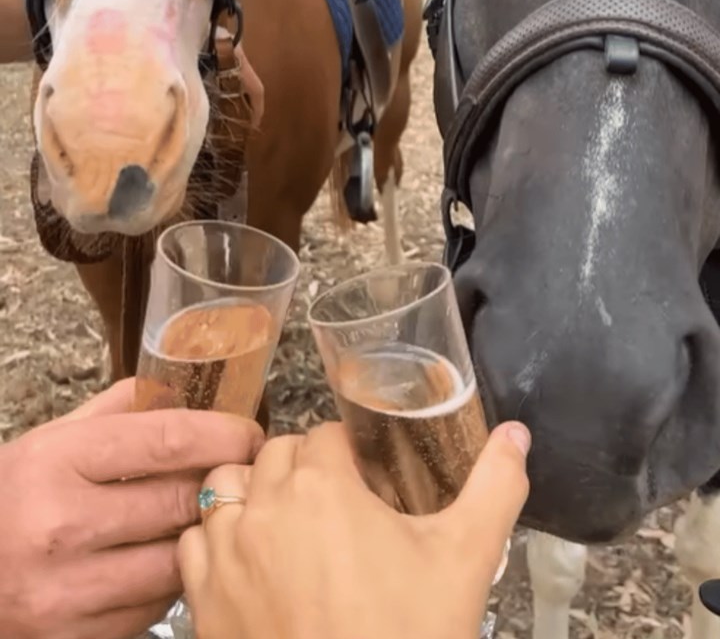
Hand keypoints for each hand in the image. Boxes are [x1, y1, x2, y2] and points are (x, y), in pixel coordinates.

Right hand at [0, 378, 263, 638]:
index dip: (221, 434)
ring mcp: (68, 590)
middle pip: (179, 502)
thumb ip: (115, 411)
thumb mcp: (48, 441)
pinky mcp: (75, 638)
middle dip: (222, 484)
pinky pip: (153, 607)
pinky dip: (169, 581)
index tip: (249, 433)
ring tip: (208, 518)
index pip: (165, 440)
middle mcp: (61, 525)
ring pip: (176, 561)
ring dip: (201, 537)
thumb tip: (180, 389)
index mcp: (58, 461)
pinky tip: (164, 560)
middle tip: (243, 475)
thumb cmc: (9, 497)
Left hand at [179, 420, 529, 638]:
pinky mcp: (202, 603)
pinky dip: (216, 543)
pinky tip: (250, 566)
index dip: (350, 455)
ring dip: (253, 494)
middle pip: (276, 454)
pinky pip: (193, 544)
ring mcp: (225, 556)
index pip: (325, 434)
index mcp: (322, 486)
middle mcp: (263, 508)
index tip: (368, 483)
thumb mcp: (467, 558)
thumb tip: (516, 435)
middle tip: (338, 507)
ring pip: (225, 488)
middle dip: (305, 469)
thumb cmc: (412, 637)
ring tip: (287, 526)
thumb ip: (495, 485)